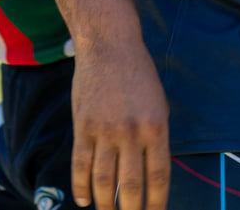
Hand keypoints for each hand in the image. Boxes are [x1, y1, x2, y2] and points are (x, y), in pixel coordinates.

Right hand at [71, 40, 169, 208]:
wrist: (109, 45)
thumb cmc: (138, 75)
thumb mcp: (158, 105)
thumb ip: (154, 139)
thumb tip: (150, 176)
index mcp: (156, 128)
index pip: (158, 178)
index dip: (156, 204)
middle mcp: (131, 132)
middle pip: (130, 185)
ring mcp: (105, 130)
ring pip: (103, 179)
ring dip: (105, 204)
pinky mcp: (83, 125)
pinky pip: (80, 163)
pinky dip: (80, 186)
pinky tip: (84, 200)